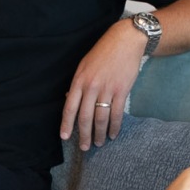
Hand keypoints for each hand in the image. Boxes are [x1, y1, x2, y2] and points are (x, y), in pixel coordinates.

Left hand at [59, 20, 145, 149]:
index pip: (69, 107)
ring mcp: (107, 89)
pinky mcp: (122, 90)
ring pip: (101, 118)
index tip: (65, 137)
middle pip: (85, 117)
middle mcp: (91, 86)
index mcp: (79, 80)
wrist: (124, 41)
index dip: (66, 124)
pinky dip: (114, 126)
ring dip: (99, 133)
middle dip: (84, 135)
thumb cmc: (102, 53)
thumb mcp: (84, 65)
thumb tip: (69, 98)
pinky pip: (117, 113)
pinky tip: (113, 134)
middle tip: (85, 147)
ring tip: (99, 143)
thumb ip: (77, 83)